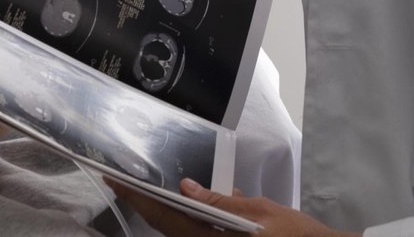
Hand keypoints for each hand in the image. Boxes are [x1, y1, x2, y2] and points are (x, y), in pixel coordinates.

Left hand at [109, 178, 352, 235]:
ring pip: (179, 236)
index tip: (117, 182)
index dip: (139, 199)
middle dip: (145, 206)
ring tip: (146, 192)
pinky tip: (186, 206)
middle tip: (124, 184)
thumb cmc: (296, 235)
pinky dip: (185, 224)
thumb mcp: (262, 213)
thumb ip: (223, 202)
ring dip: (163, 216)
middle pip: (168, 230)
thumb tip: (187, 189)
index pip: (167, 218)